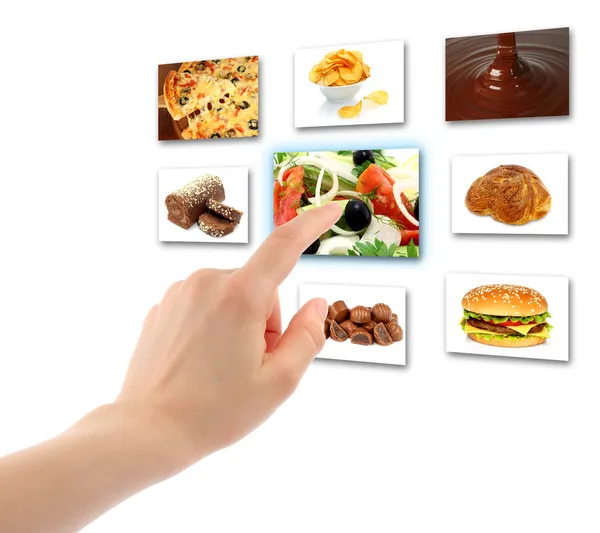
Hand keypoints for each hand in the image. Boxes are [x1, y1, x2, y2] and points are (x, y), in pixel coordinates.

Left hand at [116, 202, 341, 468]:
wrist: (148, 430)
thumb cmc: (216, 411)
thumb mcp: (279, 382)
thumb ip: (307, 336)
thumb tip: (316, 304)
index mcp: (240, 296)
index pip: (285, 245)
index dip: (313, 224)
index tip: (334, 209)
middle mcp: (207, 281)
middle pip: (261, 287)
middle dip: (267, 320)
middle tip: (252, 364)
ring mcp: (181, 291)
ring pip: (233, 296)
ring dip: (239, 322)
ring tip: (222, 366)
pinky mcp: (164, 304)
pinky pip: (206, 304)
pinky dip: (214, 325)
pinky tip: (200, 362)